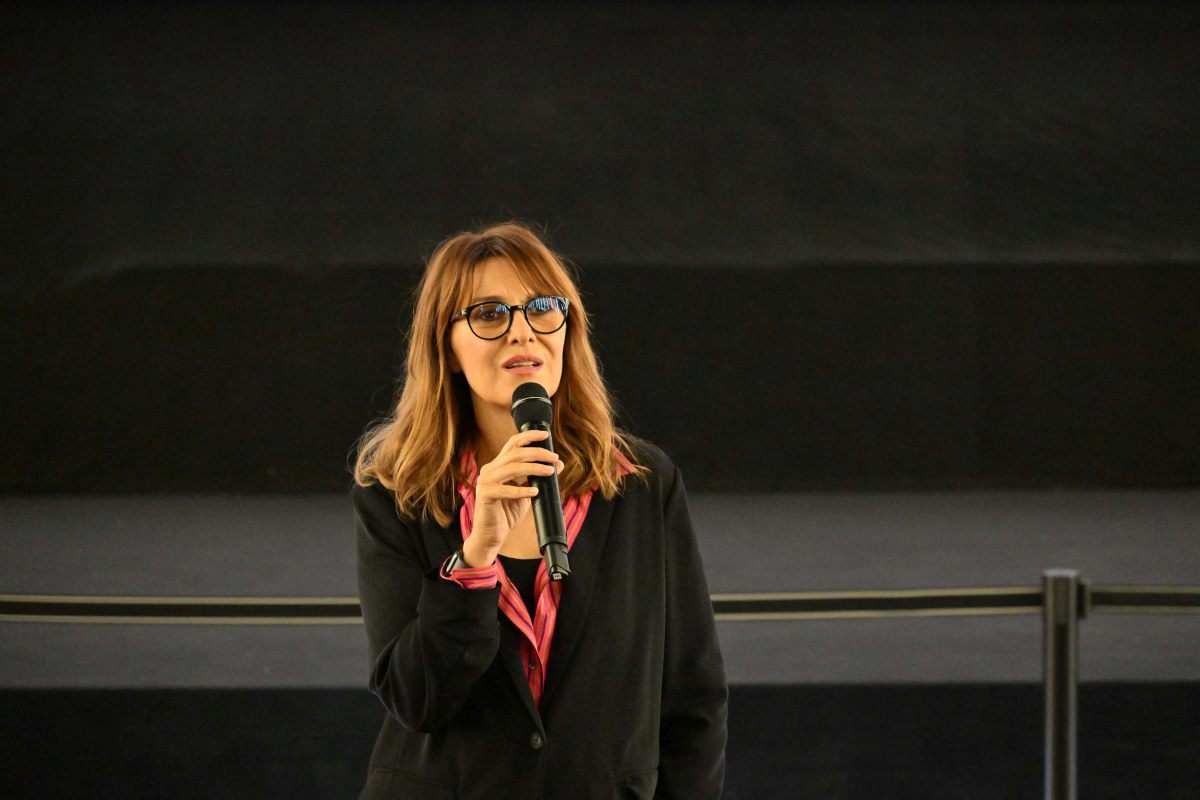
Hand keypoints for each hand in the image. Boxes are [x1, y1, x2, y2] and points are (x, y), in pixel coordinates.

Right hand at [462, 429, 563, 566]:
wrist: (492, 536)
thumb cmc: (508, 513)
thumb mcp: (528, 492)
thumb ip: (538, 477)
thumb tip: (559, 464)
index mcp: (498, 465)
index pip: (512, 444)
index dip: (528, 436)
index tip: (546, 434)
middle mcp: (490, 469)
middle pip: (515, 453)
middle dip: (537, 452)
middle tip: (554, 458)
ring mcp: (485, 481)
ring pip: (512, 468)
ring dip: (534, 468)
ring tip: (550, 472)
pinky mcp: (485, 495)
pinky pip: (505, 490)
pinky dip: (522, 490)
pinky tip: (535, 491)